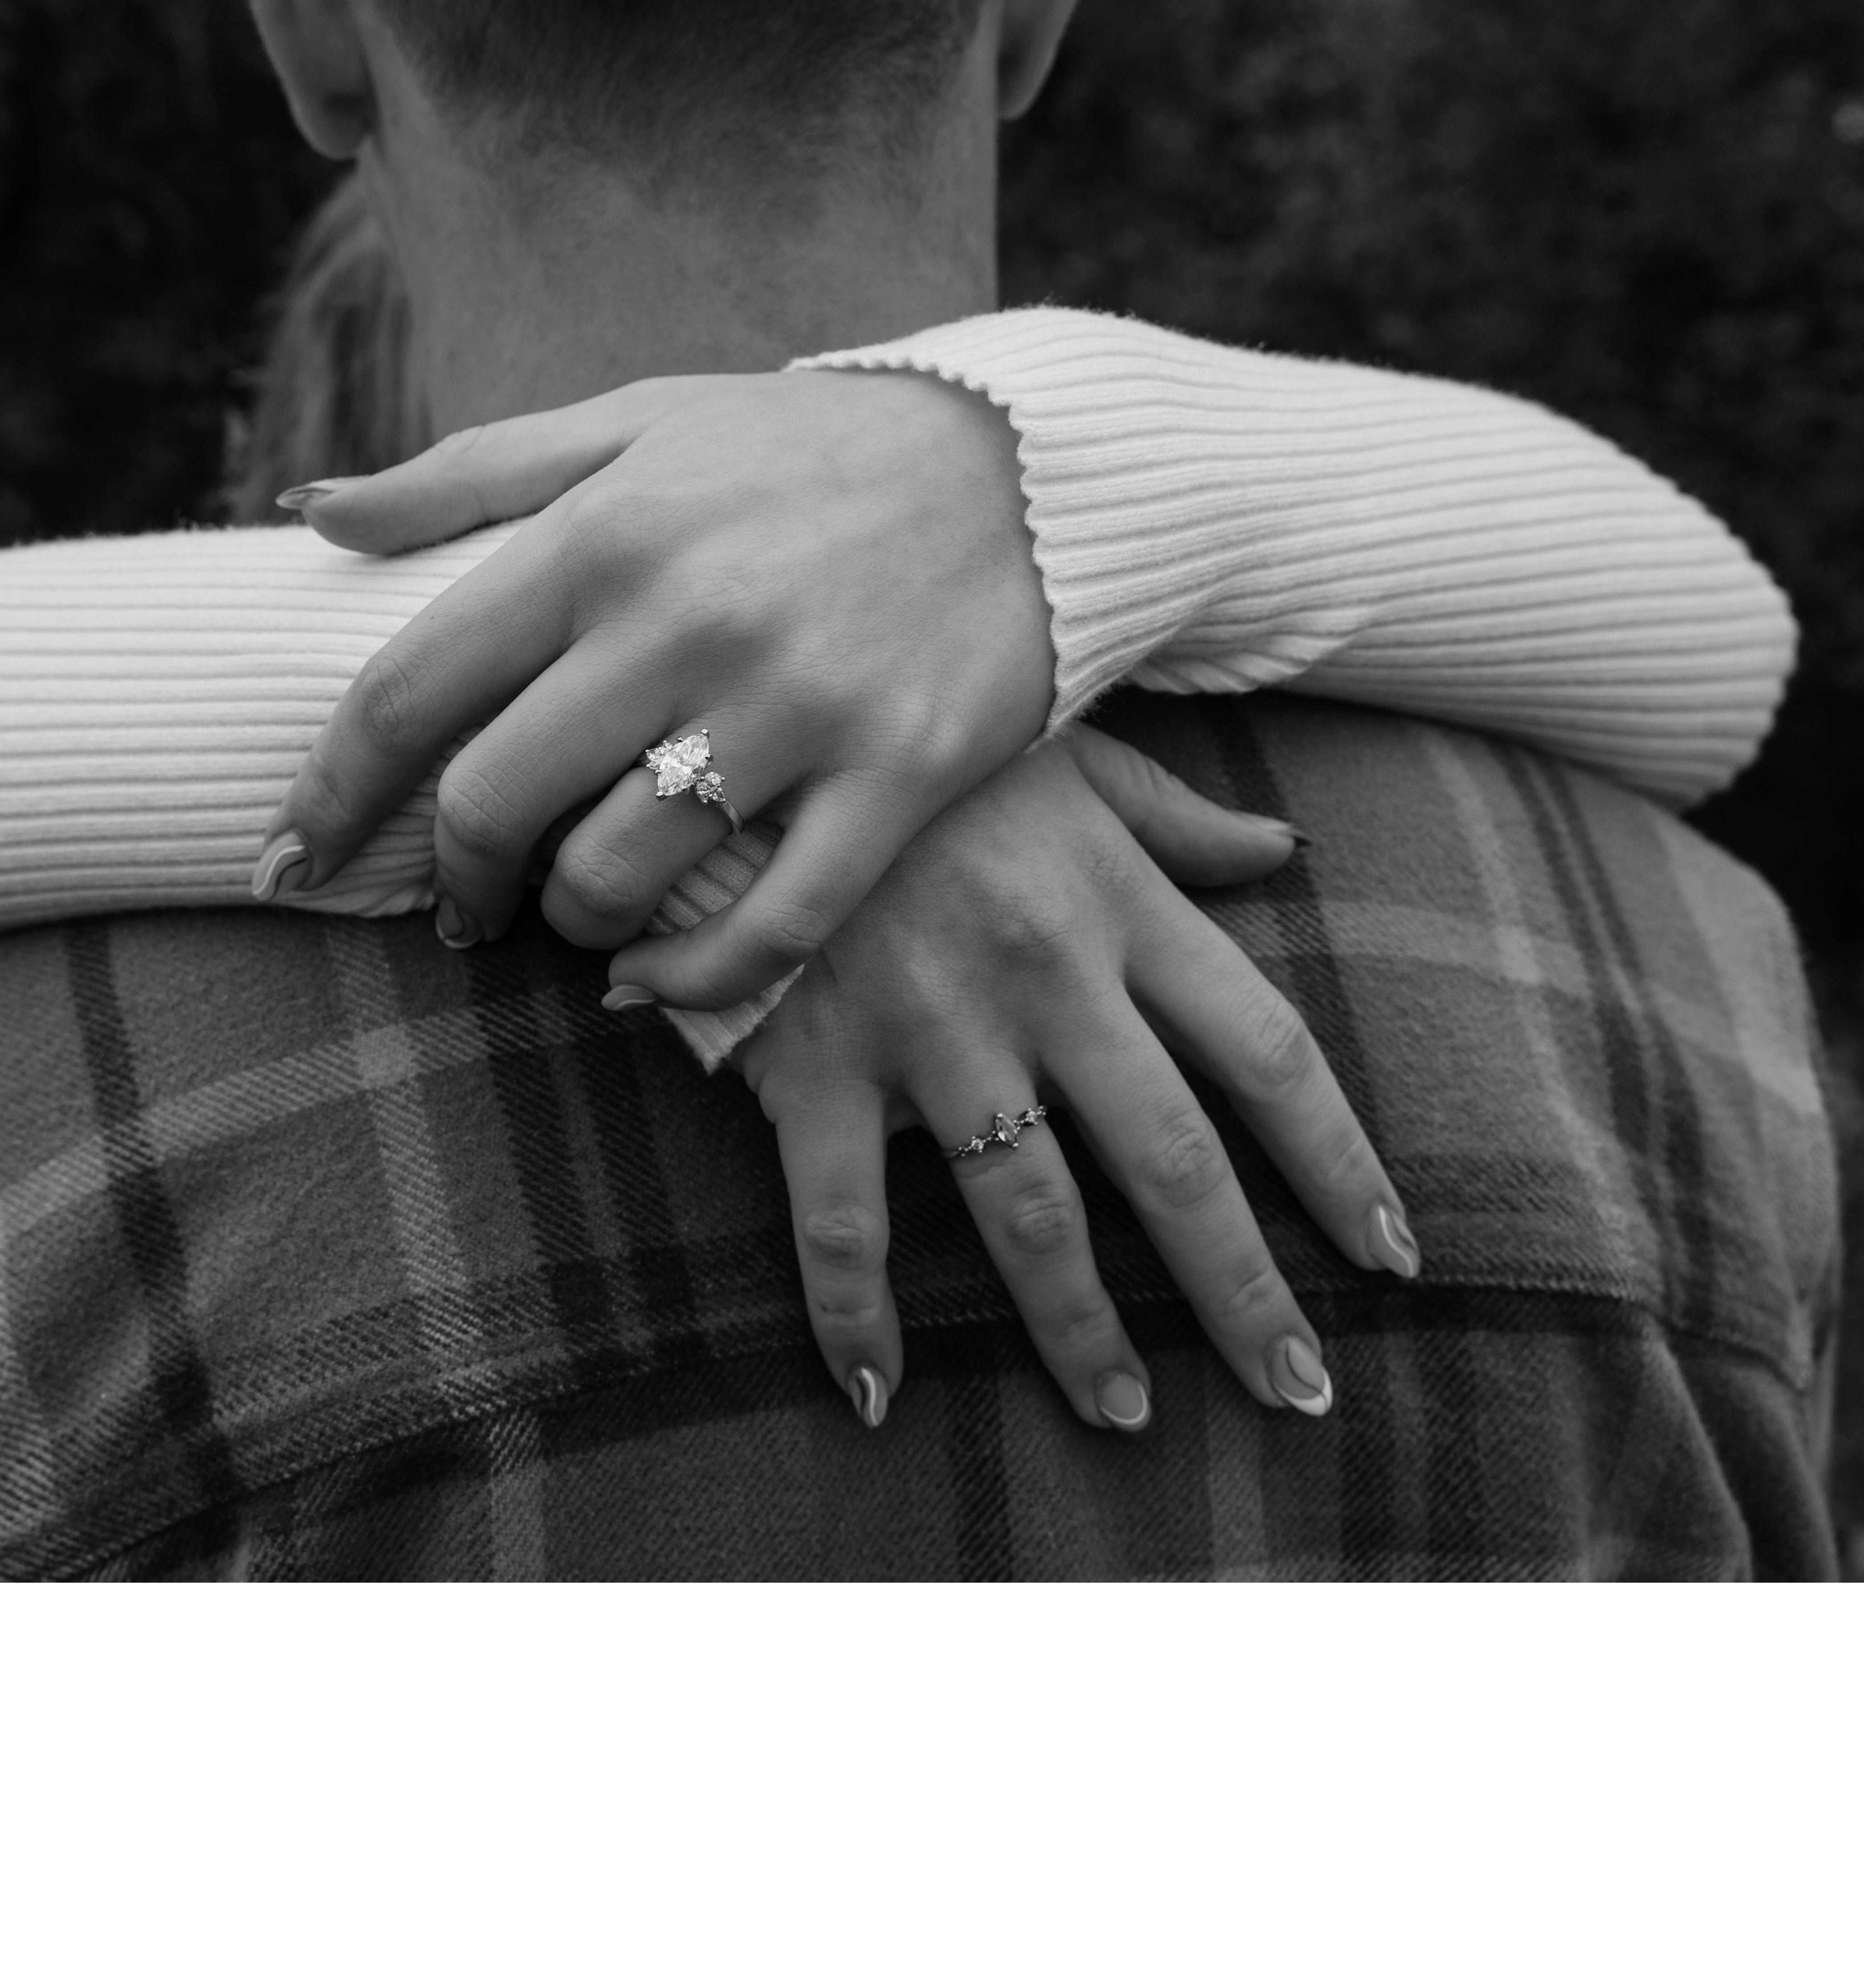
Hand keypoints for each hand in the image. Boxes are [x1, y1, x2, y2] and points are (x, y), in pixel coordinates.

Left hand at [259, 367, 1054, 1007]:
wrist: (1024, 462)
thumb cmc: (800, 450)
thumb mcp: (633, 424)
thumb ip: (468, 473)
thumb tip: (313, 513)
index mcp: (603, 532)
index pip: (413, 686)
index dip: (329, 790)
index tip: (289, 856)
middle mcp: (688, 618)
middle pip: (500, 799)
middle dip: (455, 878)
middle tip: (462, 904)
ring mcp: (799, 704)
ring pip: (619, 874)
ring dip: (570, 922)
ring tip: (577, 913)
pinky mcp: (899, 774)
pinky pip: (770, 928)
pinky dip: (690, 979)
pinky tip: (651, 980)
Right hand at [726, 727, 1421, 1429]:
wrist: (755, 728)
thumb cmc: (926, 746)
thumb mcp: (1069, 758)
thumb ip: (1178, 817)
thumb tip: (1283, 849)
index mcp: (1117, 907)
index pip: (1267, 1055)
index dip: (1338, 1165)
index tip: (1390, 1255)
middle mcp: (1044, 978)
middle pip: (1171, 1162)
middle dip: (1241, 1290)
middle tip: (1294, 1391)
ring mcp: (929, 1028)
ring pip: (1025, 1213)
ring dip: (1082, 1330)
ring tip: (1127, 1416)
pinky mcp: (819, 1062)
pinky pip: (841, 1218)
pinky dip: (855, 1315)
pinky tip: (878, 1395)